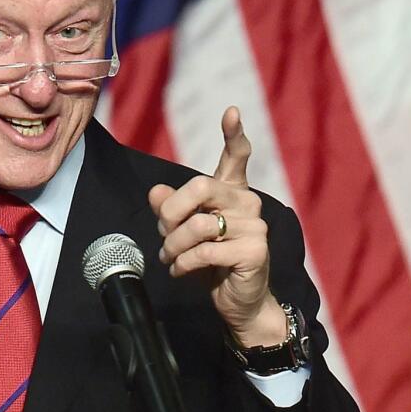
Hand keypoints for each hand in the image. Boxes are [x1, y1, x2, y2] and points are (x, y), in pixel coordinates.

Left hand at [148, 106, 286, 346]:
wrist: (236, 300)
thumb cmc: (210, 261)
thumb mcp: (184, 232)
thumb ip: (171, 210)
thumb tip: (155, 192)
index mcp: (233, 191)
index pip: (237, 156)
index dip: (234, 134)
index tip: (231, 111)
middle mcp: (248, 202)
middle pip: (200, 187)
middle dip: (171, 213)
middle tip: (163, 235)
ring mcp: (255, 226)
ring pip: (198, 224)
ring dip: (173, 245)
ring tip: (170, 257)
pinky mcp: (255, 251)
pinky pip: (206, 251)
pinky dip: (184, 263)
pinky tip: (180, 270)